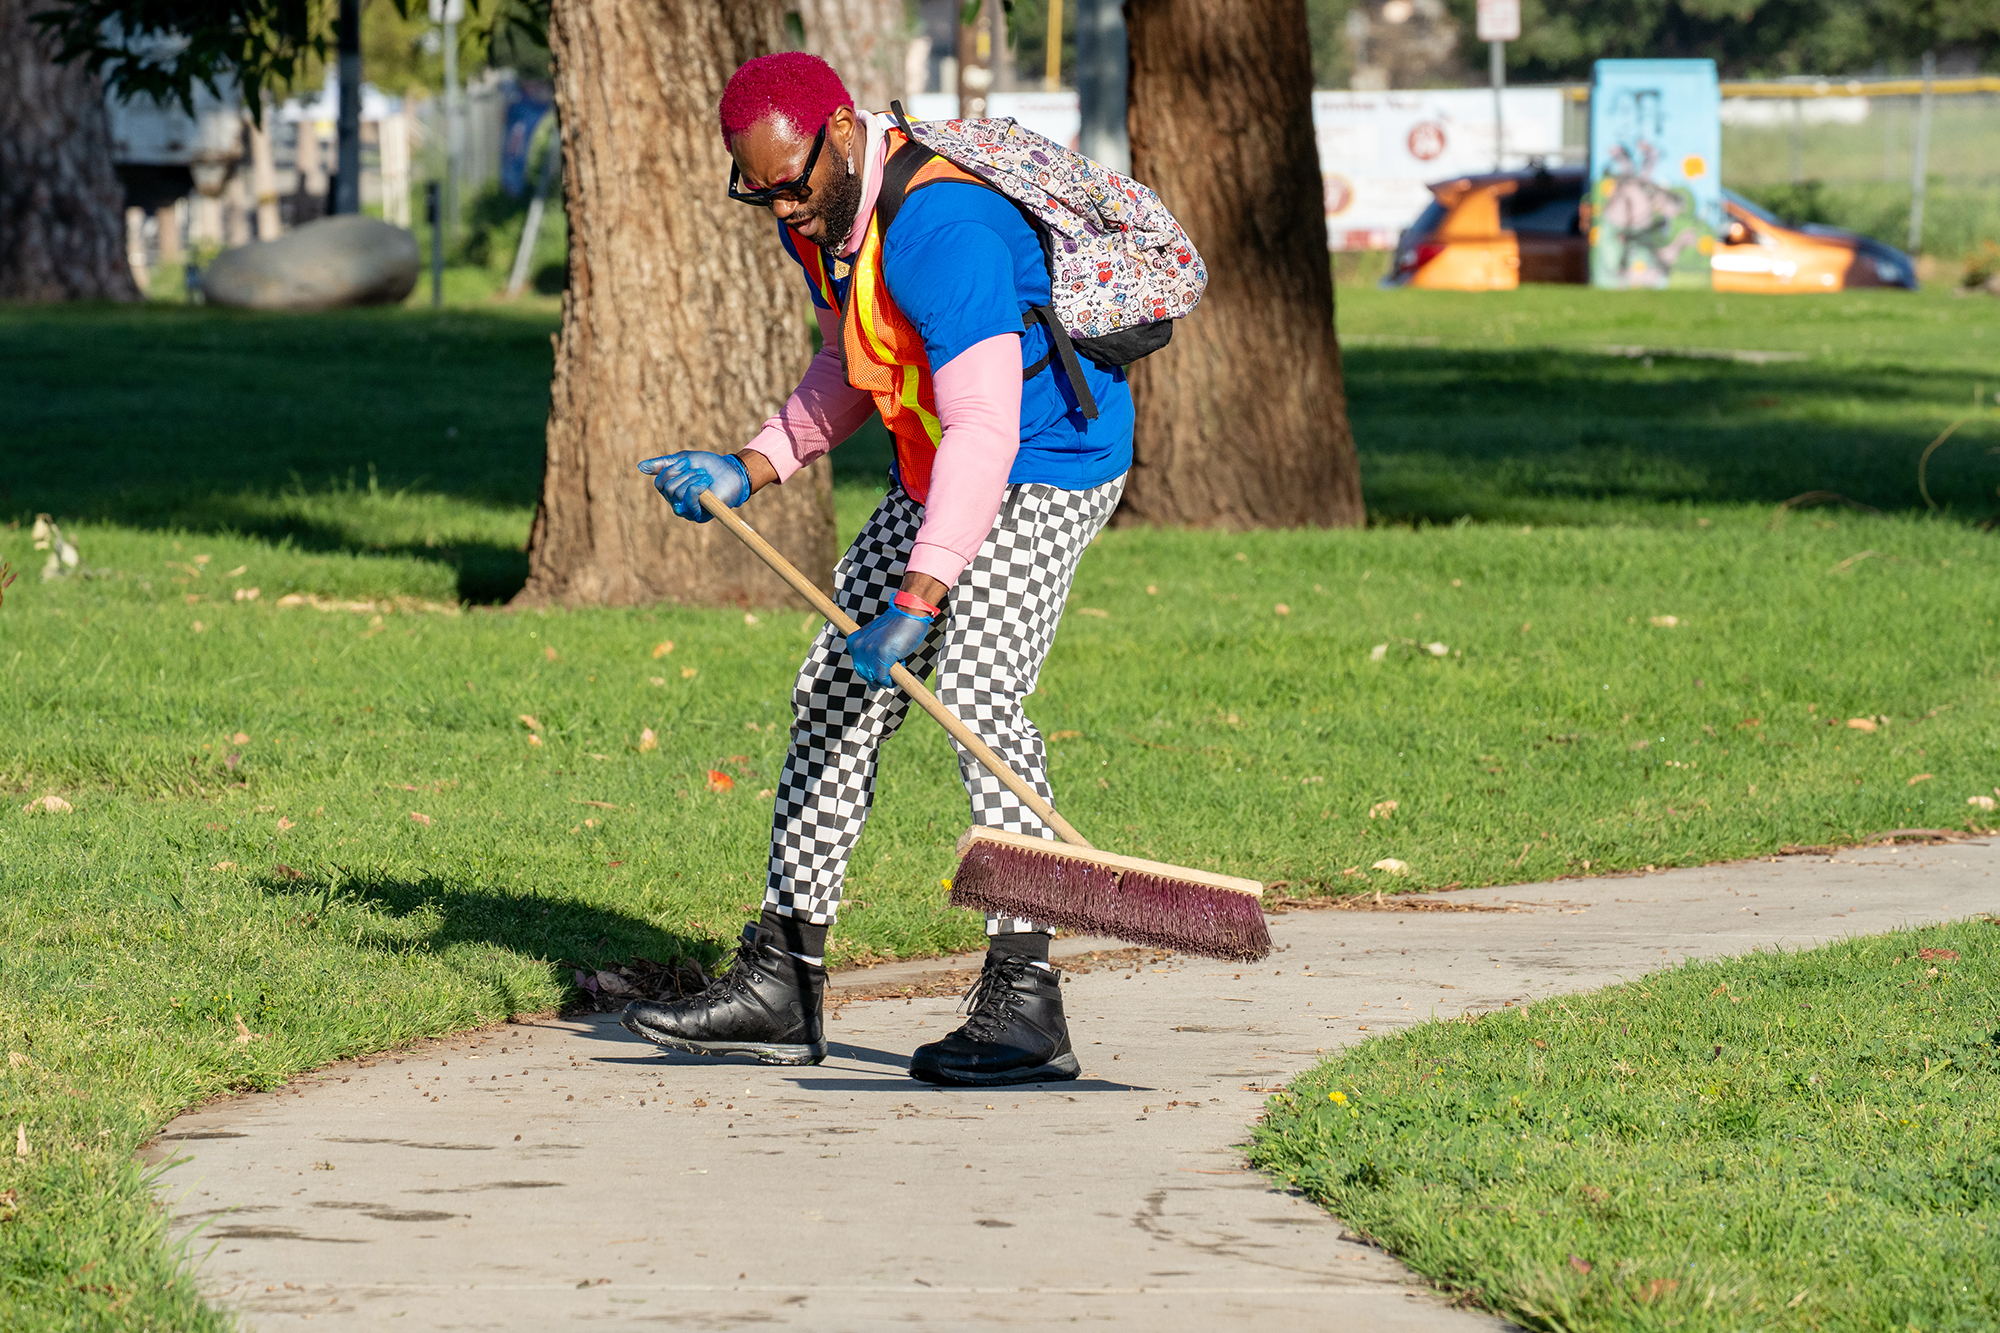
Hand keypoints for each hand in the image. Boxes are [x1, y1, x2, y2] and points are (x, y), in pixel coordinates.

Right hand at [636, 451, 751, 522]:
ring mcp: (689, 512)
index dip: (671, 470)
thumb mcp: (683, 460)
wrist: (731, 471)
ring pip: (678, 493)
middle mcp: (678, 504)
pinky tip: (706, 484)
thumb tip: (639, 466)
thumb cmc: (709, 466)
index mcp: (672, 492)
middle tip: (701, 472)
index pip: (659, 484)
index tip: (686, 462)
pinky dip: (697, 488)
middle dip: (685, 474)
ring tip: (706, 478)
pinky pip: (690, 501)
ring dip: (694, 479)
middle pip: (669, 488)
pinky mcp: (700, 516)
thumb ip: (663, 465)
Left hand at [846, 607, 933, 687]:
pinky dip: (891, 681)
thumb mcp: (878, 641)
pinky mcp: (881, 658)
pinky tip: (900, 666)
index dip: (873, 669)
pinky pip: (883, 679)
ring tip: (898, 662)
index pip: (859, 666)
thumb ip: (872, 658)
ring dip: (886, 678)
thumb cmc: (897, 626)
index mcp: (853, 642)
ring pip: (873, 679)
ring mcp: (869, 653)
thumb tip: (872, 686)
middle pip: (865, 675)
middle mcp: (858, 648)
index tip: (884, 663)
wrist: (908, 613)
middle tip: (892, 666)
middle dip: (879, 676)